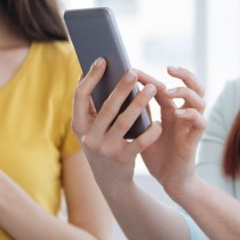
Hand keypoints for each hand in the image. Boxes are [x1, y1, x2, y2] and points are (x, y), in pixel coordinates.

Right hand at [72, 58, 159, 194]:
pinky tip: (160, 121)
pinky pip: (140, 142)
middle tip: (134, 71)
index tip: (102, 60)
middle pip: (107, 107)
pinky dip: (151, 131)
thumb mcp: (93, 128)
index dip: (90, 77)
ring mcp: (105, 149)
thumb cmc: (103, 143)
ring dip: (140, 103)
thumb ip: (95, 107)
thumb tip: (102, 72)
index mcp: (78, 125)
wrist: (110, 180)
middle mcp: (89, 137)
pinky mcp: (123, 159)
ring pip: (125, 122)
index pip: (79, 96)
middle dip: (121, 88)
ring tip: (153, 88)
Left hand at [137, 66, 206, 201]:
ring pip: (199, 100)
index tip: (133, 69)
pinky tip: (178, 113)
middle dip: (183, 74)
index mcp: (170, 111)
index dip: (149, 77)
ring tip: (168, 91)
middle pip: (192, 85)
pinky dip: (191, 114)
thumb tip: (115, 98)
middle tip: (168, 68)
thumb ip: (136, 115)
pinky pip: (200, 121)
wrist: (170, 181)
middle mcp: (184, 114)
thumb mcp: (142, 132)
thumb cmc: (156, 157)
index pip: (163, 87)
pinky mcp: (195, 138)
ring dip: (185, 92)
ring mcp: (191, 126)